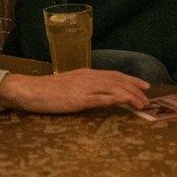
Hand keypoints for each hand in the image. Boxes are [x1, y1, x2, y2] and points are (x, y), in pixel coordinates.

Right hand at [0, 68, 150, 112]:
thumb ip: (84, 86)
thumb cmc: (46, 89)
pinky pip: (100, 98)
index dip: (130, 79)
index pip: (113, 74)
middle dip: (135, 88)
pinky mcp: (78, 99)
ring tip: (142, 103)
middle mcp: (88, 77)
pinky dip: (115, 98)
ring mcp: (84, 88)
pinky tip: (124, 101)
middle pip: (117, 80)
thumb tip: (97, 92)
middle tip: (147, 97)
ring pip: (113, 88)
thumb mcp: (69, 84)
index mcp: (86, 73)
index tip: (144, 86)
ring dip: (130, 95)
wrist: (29, 89)